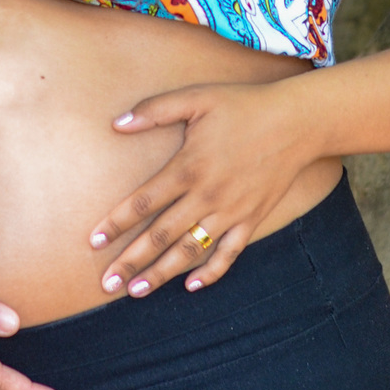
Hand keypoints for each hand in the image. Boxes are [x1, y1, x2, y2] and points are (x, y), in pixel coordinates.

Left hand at [88, 79, 310, 296]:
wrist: (295, 123)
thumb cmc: (242, 106)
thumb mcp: (196, 97)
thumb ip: (155, 110)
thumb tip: (117, 123)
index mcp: (188, 167)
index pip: (144, 203)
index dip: (117, 223)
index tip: (93, 242)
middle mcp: (207, 195)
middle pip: (161, 236)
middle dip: (131, 261)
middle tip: (106, 283)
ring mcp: (231, 212)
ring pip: (190, 250)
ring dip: (162, 273)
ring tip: (136, 292)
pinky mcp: (252, 219)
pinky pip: (229, 253)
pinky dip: (211, 273)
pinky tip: (191, 286)